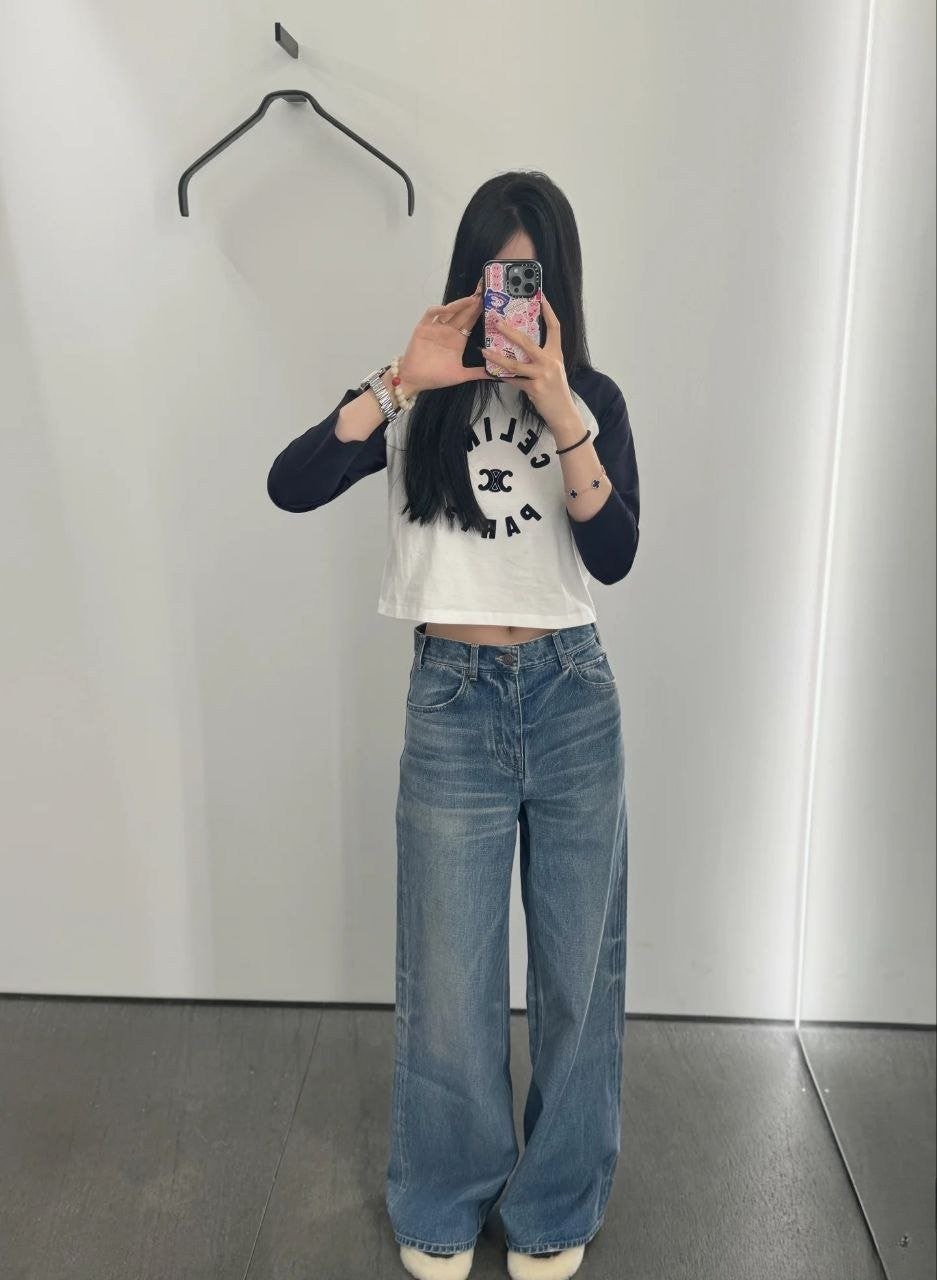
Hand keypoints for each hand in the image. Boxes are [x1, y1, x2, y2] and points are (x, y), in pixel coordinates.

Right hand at [397, 278, 493, 395]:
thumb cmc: (436, 377)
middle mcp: (448, 331)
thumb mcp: (460, 375)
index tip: (491, 302)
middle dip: (473, 303)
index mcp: (458, 340)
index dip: (480, 311)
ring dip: (460, 304)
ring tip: (472, 299)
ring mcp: (436, 328)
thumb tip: (495, 376)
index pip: (471, 321)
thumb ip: (476, 373)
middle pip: (463, 313)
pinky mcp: (423, 328)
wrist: (414, 380)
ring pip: (449, 311)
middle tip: (484, 291)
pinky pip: (431, 315)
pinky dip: (438, 310)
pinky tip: (447, 308)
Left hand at [482, 292, 577, 427]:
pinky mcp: (535, 388)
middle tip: (497, 322)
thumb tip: (524, 347)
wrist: (563, 413)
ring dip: (497, 357)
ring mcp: (543, 375)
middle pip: (528, 342)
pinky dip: (503, 378)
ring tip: (484, 350)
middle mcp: (550, 361)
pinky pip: (514, 381)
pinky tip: (493, 374)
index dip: (548, 311)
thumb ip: (542, 358)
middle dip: (510, 331)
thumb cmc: (556, 391)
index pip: (555, 328)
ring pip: (515, 363)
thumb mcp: (554, 369)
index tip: (541, 297)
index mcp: (556, 354)